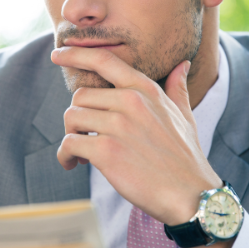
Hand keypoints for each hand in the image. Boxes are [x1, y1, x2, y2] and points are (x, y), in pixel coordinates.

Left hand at [51, 46, 221, 224]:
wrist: (190, 193)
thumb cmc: (186, 156)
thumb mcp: (184, 115)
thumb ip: (177, 87)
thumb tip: (182, 64)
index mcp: (146, 89)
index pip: (104, 60)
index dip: (76, 54)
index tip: (58, 55)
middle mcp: (131, 101)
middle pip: (80, 96)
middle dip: (78, 117)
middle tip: (85, 136)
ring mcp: (118, 126)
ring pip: (72, 118)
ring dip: (71, 136)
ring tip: (83, 153)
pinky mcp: (107, 151)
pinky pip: (69, 144)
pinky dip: (65, 156)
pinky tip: (73, 164)